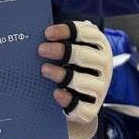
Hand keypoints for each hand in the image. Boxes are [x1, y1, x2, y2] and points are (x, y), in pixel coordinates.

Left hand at [39, 19, 112, 138]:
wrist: (82, 94)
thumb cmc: (71, 62)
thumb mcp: (69, 47)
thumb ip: (59, 39)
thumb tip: (35, 34)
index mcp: (99, 45)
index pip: (87, 33)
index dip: (67, 31)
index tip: (47, 33)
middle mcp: (103, 65)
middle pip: (83, 55)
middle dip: (61, 51)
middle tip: (41, 49)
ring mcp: (100, 86)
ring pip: (82, 80)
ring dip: (61, 74)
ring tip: (44, 70)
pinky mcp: (93, 107)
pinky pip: (83, 106)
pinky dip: (69, 99)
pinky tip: (56, 93)